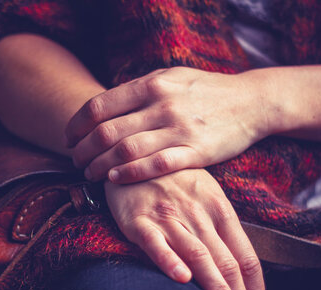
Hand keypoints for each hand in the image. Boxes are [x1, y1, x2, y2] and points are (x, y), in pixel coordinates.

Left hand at [67, 67, 266, 182]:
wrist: (252, 101)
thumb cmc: (204, 91)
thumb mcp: (169, 78)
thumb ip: (137, 91)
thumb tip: (101, 108)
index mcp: (151, 84)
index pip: (99, 106)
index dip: (76, 125)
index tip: (68, 138)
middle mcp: (161, 105)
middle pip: (106, 132)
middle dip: (83, 150)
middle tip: (74, 161)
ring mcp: (178, 128)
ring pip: (125, 151)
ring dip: (100, 166)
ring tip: (89, 173)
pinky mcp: (195, 151)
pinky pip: (155, 165)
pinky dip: (130, 173)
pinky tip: (115, 179)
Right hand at [105, 169, 267, 289]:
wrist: (133, 156)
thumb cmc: (171, 180)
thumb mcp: (205, 195)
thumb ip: (219, 229)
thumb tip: (238, 271)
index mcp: (220, 209)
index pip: (246, 257)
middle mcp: (198, 215)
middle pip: (227, 262)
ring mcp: (169, 217)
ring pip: (199, 256)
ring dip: (218, 289)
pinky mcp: (139, 220)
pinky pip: (155, 242)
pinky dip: (169, 260)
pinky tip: (181, 279)